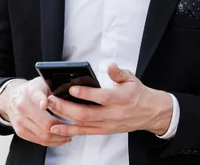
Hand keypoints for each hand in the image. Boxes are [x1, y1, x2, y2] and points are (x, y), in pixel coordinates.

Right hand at [0, 77, 70, 146]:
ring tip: (71, 134)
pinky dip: (53, 142)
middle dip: (63, 127)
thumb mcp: (41, 82)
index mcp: (30, 93)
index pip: (36, 97)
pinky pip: (39, 141)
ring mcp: (21, 122)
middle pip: (45, 122)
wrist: (10, 98)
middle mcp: (23, 108)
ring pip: (44, 135)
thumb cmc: (31, 90)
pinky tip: (61, 139)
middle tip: (75, 127)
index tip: (46, 104)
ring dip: (60, 137)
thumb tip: (70, 92)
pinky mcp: (20, 132)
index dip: (42, 101)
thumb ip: (53, 88)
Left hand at [46, 63, 172, 136]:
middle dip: (66, 107)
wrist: (149, 113)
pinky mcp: (104, 131)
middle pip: (86, 113)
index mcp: (120, 98)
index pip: (100, 97)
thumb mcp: (131, 79)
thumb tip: (110, 65)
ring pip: (83, 124)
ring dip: (64, 118)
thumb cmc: (138, 93)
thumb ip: (118, 73)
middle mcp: (113, 113)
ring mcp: (107, 124)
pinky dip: (69, 131)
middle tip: (52, 99)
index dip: (85, 94)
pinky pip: (84, 133)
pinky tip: (56, 127)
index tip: (71, 88)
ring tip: (50, 110)